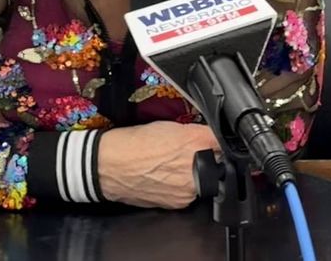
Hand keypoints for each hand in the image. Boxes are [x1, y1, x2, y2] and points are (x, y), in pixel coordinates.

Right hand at [97, 121, 219, 208]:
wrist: (109, 165)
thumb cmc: (133, 142)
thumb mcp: (167, 126)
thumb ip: (192, 132)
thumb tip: (206, 137)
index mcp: (194, 143)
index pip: (221, 141)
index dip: (217, 140)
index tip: (214, 140)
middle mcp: (196, 168)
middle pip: (217, 163)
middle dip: (207, 157)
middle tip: (190, 152)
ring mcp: (188, 190)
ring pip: (203, 179)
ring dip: (195, 173)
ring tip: (172, 164)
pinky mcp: (179, 204)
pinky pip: (188, 192)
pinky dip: (182, 185)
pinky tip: (166, 176)